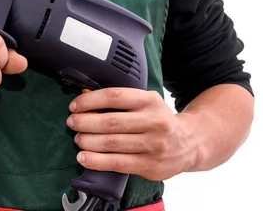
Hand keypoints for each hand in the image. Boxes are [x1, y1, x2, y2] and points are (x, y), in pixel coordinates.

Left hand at [66, 88, 195, 180]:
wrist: (189, 143)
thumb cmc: (158, 120)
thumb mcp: (145, 102)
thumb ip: (121, 101)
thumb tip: (85, 99)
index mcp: (150, 101)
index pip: (114, 97)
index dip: (90, 101)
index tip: (75, 105)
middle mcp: (154, 122)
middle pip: (110, 122)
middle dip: (85, 122)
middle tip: (72, 122)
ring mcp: (153, 145)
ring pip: (112, 143)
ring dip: (88, 141)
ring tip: (78, 138)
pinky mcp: (150, 165)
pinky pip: (117, 163)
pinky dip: (96, 161)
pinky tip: (84, 157)